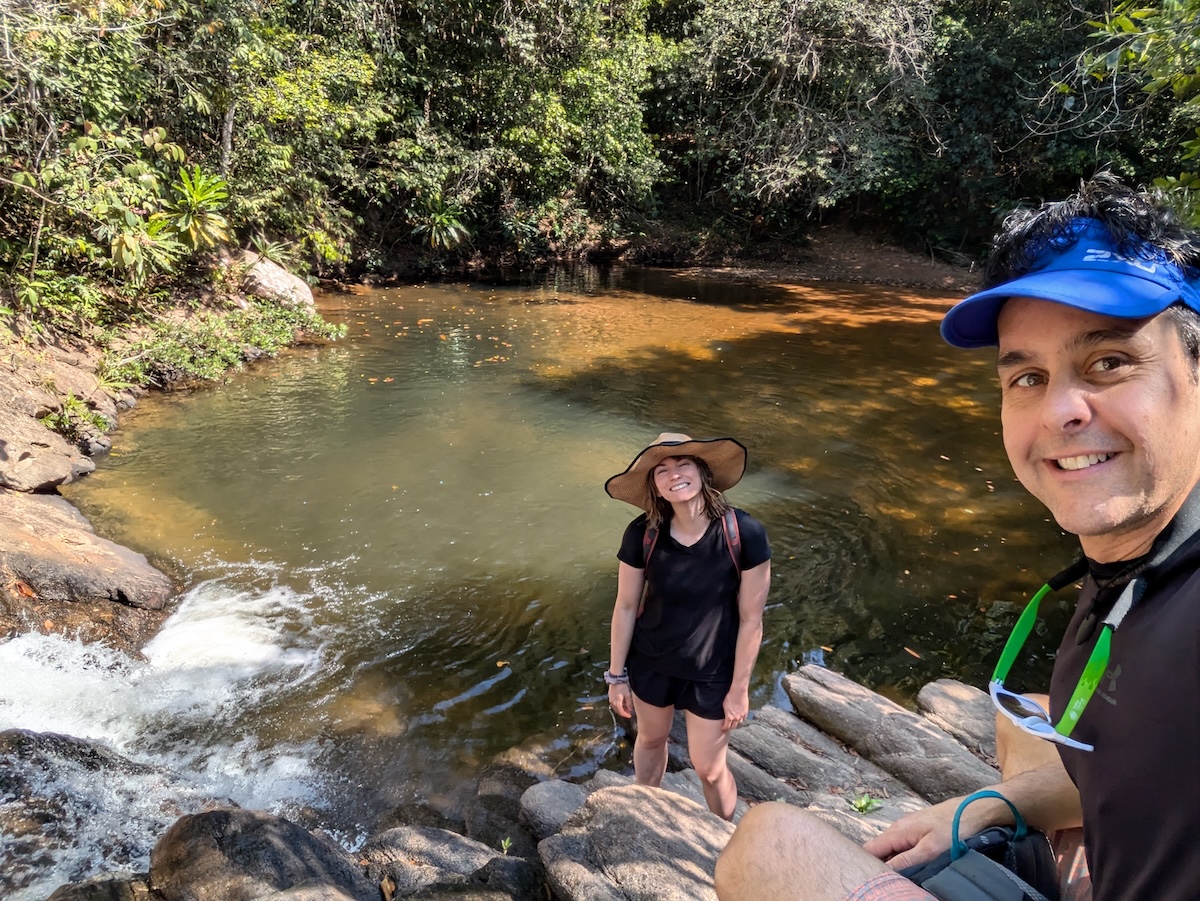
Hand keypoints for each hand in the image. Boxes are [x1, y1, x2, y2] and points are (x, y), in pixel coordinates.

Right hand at [608, 682, 633, 717]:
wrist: (616, 678)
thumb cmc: (622, 686)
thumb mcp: (627, 695)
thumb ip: (629, 703)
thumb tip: (630, 710)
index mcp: (617, 703)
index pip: (621, 712)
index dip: (626, 715)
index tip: (630, 716)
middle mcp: (612, 702)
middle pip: (618, 711)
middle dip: (624, 713)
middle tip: (629, 712)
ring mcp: (610, 700)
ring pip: (615, 708)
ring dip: (621, 709)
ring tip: (626, 708)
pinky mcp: (610, 697)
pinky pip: (614, 704)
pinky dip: (618, 706)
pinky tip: (622, 704)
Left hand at [722, 686, 748, 731]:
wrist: (738, 692)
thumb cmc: (729, 697)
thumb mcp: (724, 705)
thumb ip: (725, 713)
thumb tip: (725, 715)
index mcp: (729, 717)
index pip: (727, 726)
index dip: (724, 728)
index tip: (723, 728)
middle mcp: (736, 718)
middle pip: (733, 726)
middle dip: (730, 727)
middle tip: (729, 726)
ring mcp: (742, 715)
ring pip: (739, 723)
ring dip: (737, 723)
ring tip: (735, 722)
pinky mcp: (746, 712)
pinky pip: (744, 718)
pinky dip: (742, 719)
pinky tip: (740, 718)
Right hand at [863, 793, 999, 870]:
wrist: (973, 810)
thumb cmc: (953, 828)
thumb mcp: (930, 849)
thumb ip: (906, 860)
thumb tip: (884, 871)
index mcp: (897, 831)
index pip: (870, 849)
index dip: (866, 863)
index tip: (870, 879)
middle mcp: (898, 828)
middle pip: (879, 850)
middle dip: (880, 866)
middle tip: (887, 883)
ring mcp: (908, 829)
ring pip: (891, 849)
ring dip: (892, 863)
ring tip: (898, 879)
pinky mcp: (918, 831)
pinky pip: (902, 847)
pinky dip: (903, 858)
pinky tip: (911, 868)